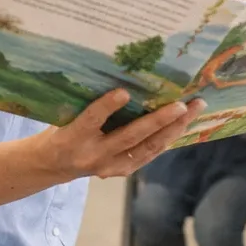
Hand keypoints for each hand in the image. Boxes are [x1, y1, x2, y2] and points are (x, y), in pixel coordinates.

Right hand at [33, 90, 205, 180]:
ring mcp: (110, 166)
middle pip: (130, 137)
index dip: (106, 107)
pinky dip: (168, 138)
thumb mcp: (65, 115)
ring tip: (193, 110)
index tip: (123, 92)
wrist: (52, 165)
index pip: (90, 120)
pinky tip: (184, 124)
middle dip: (159, 120)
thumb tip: (122, 74)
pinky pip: (150, 154)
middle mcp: (93, 155)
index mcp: (72, 137)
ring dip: (173, 128)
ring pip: (148, 148)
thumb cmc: (62, 129)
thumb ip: (88, 101)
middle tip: (181, 105)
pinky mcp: (122, 171)